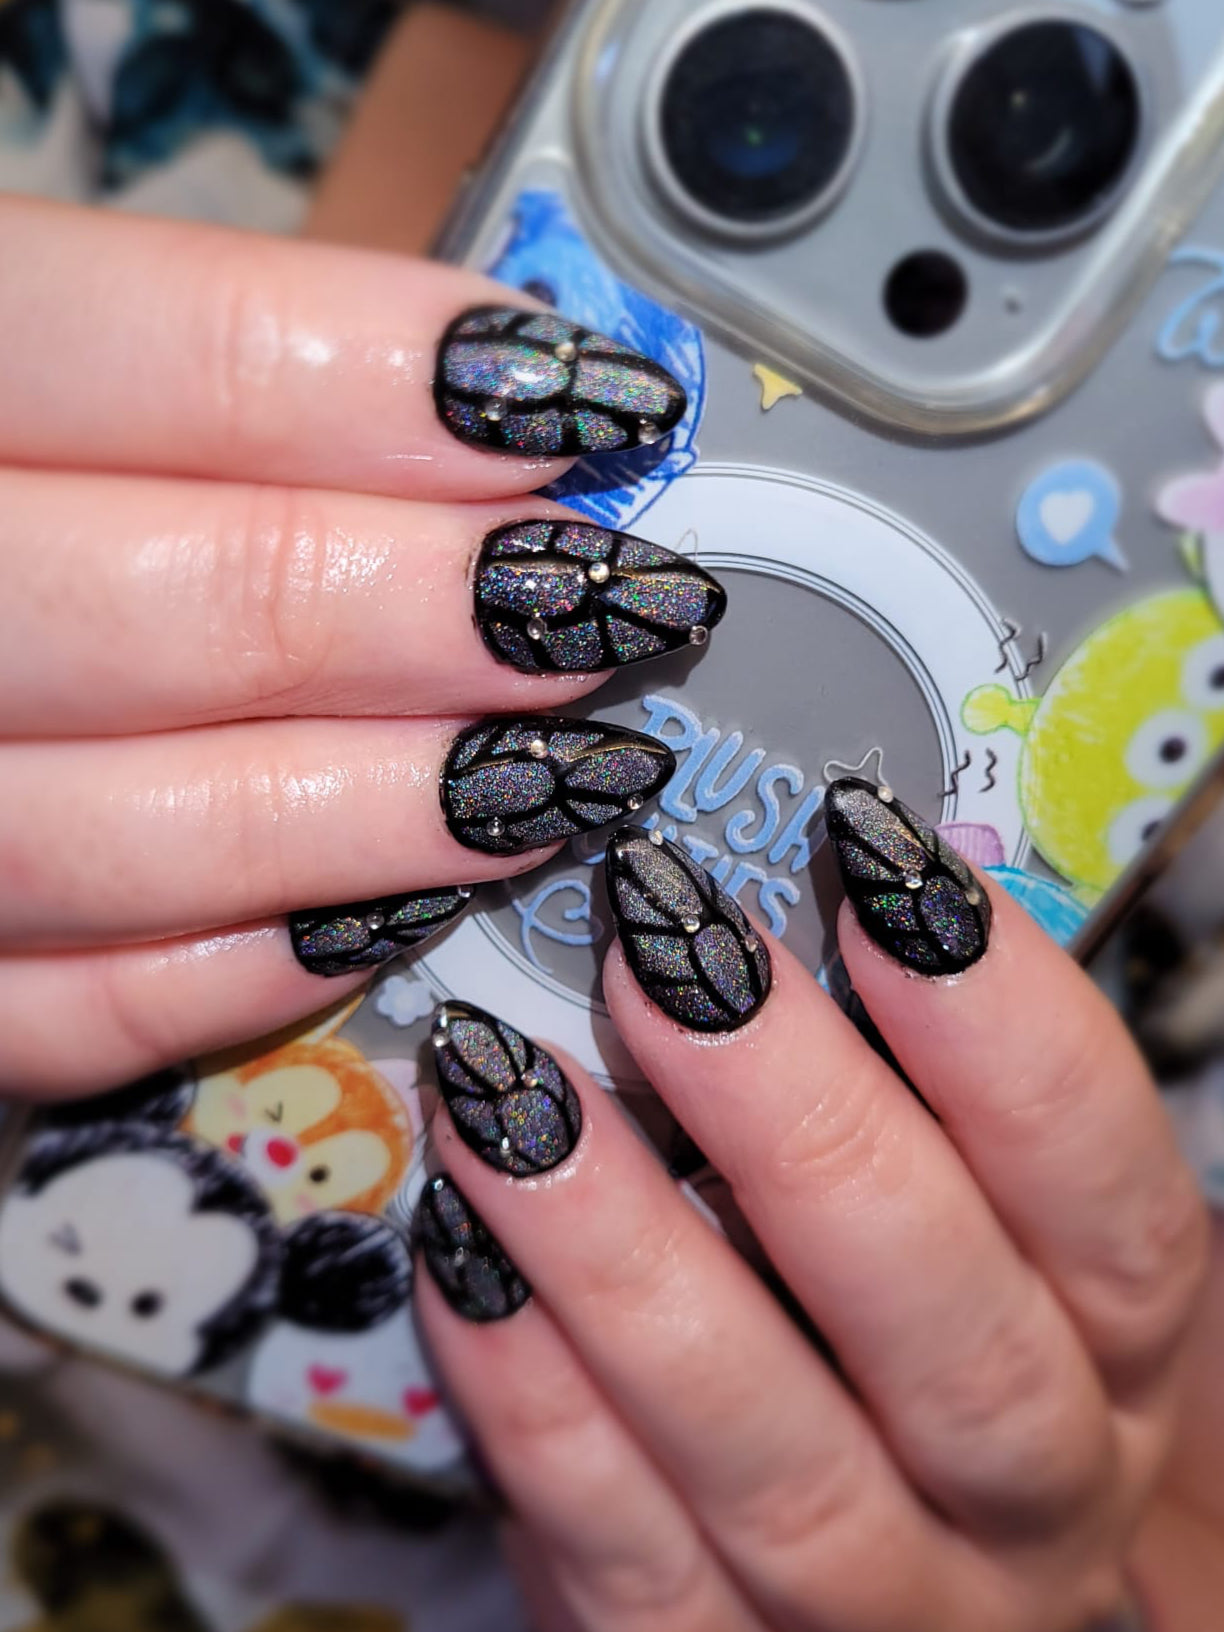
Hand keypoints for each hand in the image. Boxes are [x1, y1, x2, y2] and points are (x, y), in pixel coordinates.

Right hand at [0, 196, 711, 1096]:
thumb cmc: (27, 476)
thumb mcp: (73, 357)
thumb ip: (251, 367)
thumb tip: (533, 403)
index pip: (179, 354)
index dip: (408, 387)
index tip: (595, 410)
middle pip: (193, 614)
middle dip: (441, 616)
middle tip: (620, 608)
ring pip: (150, 840)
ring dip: (396, 814)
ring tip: (566, 774)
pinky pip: (83, 1013)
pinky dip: (260, 970)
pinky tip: (402, 913)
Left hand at [416, 787, 1207, 1631]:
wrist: (916, 1606)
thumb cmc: (947, 1355)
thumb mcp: (994, 1235)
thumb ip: (931, 1100)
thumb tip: (813, 880)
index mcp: (1123, 1351)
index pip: (1108, 1193)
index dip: (1003, 1024)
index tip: (873, 858)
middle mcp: (1034, 1493)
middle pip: (949, 1330)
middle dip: (801, 1124)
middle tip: (667, 951)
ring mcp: (881, 1604)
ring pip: (773, 1454)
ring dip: (628, 1257)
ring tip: (509, 1094)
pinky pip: (621, 1548)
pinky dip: (532, 1396)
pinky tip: (460, 1244)